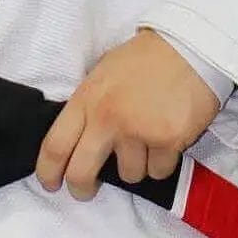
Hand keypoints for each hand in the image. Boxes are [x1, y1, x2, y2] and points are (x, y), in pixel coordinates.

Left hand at [34, 29, 223, 201]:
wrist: (189, 47)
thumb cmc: (145, 59)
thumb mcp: (104, 73)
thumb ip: (89, 104)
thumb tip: (77, 137)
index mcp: (87, 98)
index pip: (55, 145)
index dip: (47, 171)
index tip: (50, 183)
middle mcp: (107, 118)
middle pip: (81, 173)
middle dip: (81, 189)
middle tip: (86, 190)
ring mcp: (137, 132)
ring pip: (128, 175)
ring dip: (136, 165)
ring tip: (147, 138)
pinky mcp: (167, 142)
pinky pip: (158, 171)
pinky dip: (163, 161)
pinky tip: (167, 138)